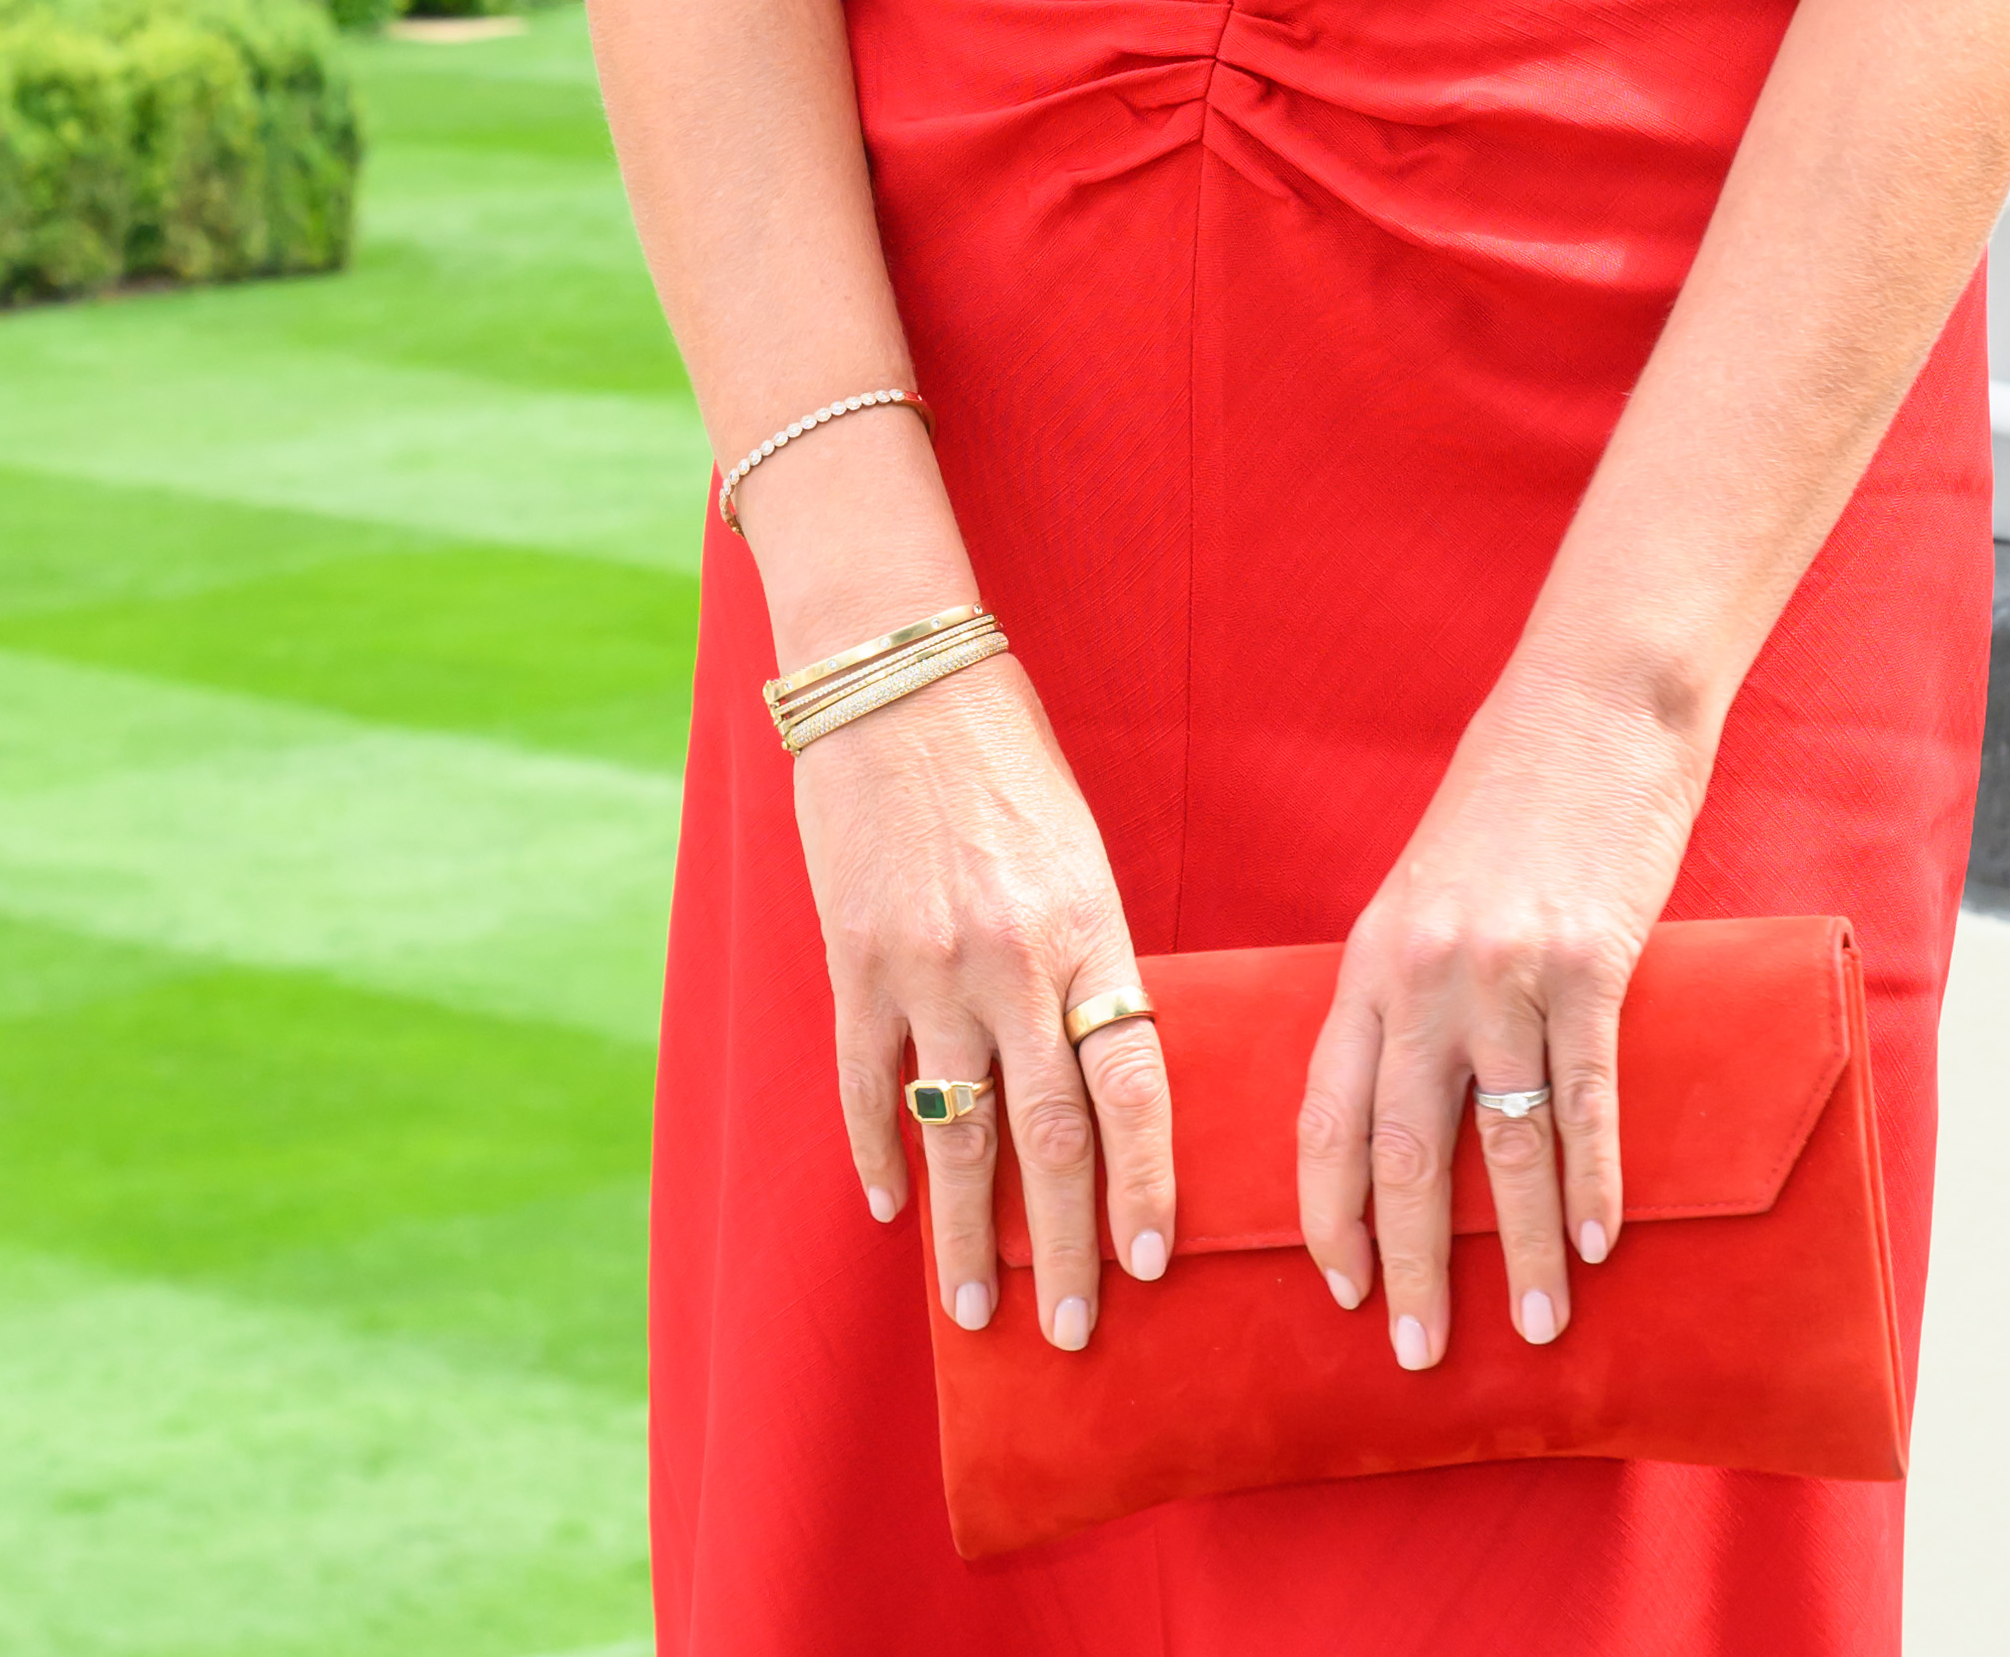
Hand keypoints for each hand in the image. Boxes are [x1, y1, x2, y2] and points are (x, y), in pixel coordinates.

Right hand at [796, 653, 1172, 1352]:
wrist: (900, 677)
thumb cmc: (1007, 759)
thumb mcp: (1077, 854)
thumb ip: (1086, 961)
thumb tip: (1099, 1074)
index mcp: (1087, 929)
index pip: (1132, 1084)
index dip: (1145, 1182)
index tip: (1154, 1262)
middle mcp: (1012, 960)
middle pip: (1048, 1135)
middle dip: (1066, 1248)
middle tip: (1075, 1332)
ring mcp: (926, 967)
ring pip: (956, 1133)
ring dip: (969, 1233)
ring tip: (973, 1309)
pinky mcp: (854, 961)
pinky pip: (869, 1085)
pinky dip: (880, 1155)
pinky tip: (894, 1207)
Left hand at [1298, 664, 1708, 1375]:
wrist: (1594, 702)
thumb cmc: (1512, 795)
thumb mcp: (1425, 889)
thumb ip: (1409, 986)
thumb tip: (1408, 1098)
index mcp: (1370, 957)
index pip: (1324, 1113)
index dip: (1328, 1213)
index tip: (1341, 1289)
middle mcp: (1424, 974)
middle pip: (1401, 1153)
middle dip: (1410, 1266)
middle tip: (1418, 1353)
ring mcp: (1505, 971)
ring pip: (1501, 1147)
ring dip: (1522, 1251)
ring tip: (1537, 1326)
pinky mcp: (1586, 963)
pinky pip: (1584, 1098)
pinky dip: (1593, 1181)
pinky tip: (1601, 1240)